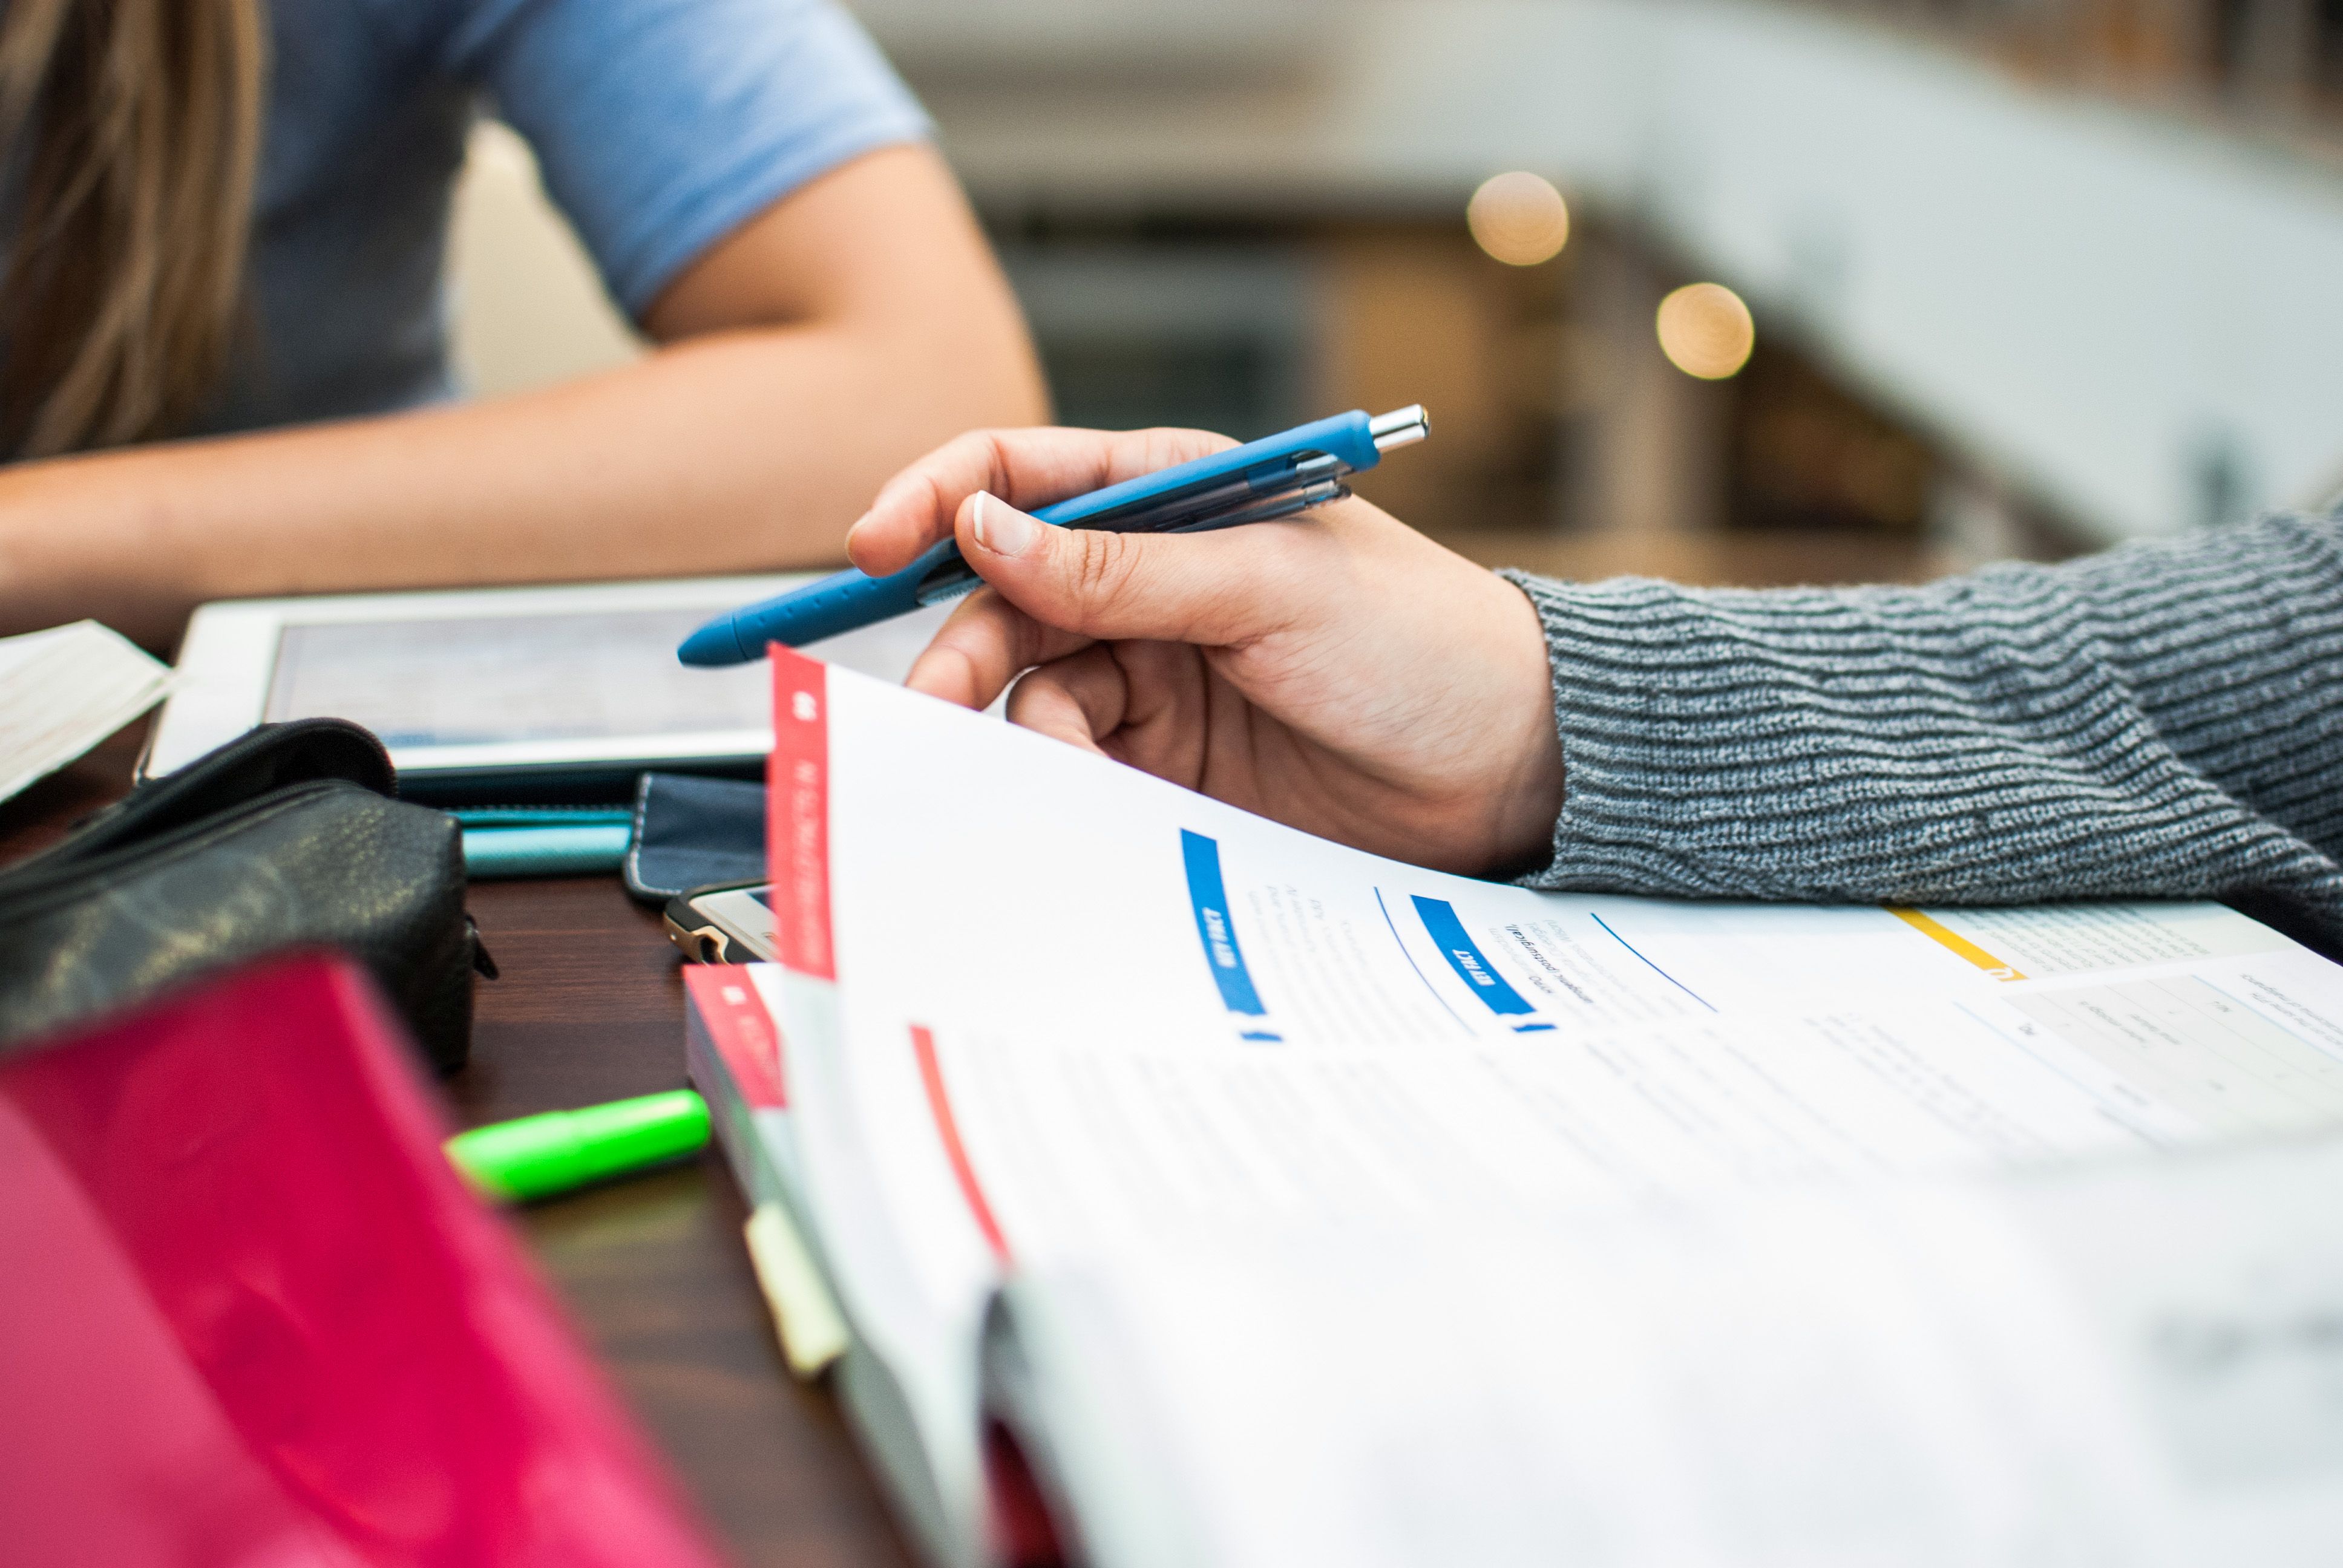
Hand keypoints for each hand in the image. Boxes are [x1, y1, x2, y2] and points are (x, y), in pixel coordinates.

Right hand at [846, 427, 1565, 877]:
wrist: (1512, 767)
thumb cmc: (1417, 644)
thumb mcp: (1268, 588)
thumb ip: (1119, 568)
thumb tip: (980, 528)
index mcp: (1179, 494)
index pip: (1023, 474)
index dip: (937, 499)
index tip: (872, 549)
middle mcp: (1152, 576)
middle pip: (1007, 595)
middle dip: (963, 643)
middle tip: (933, 703)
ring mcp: (1157, 668)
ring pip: (1031, 685)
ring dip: (1011, 722)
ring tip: (1049, 763)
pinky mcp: (1168, 758)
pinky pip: (1076, 758)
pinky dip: (1061, 776)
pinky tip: (1086, 794)